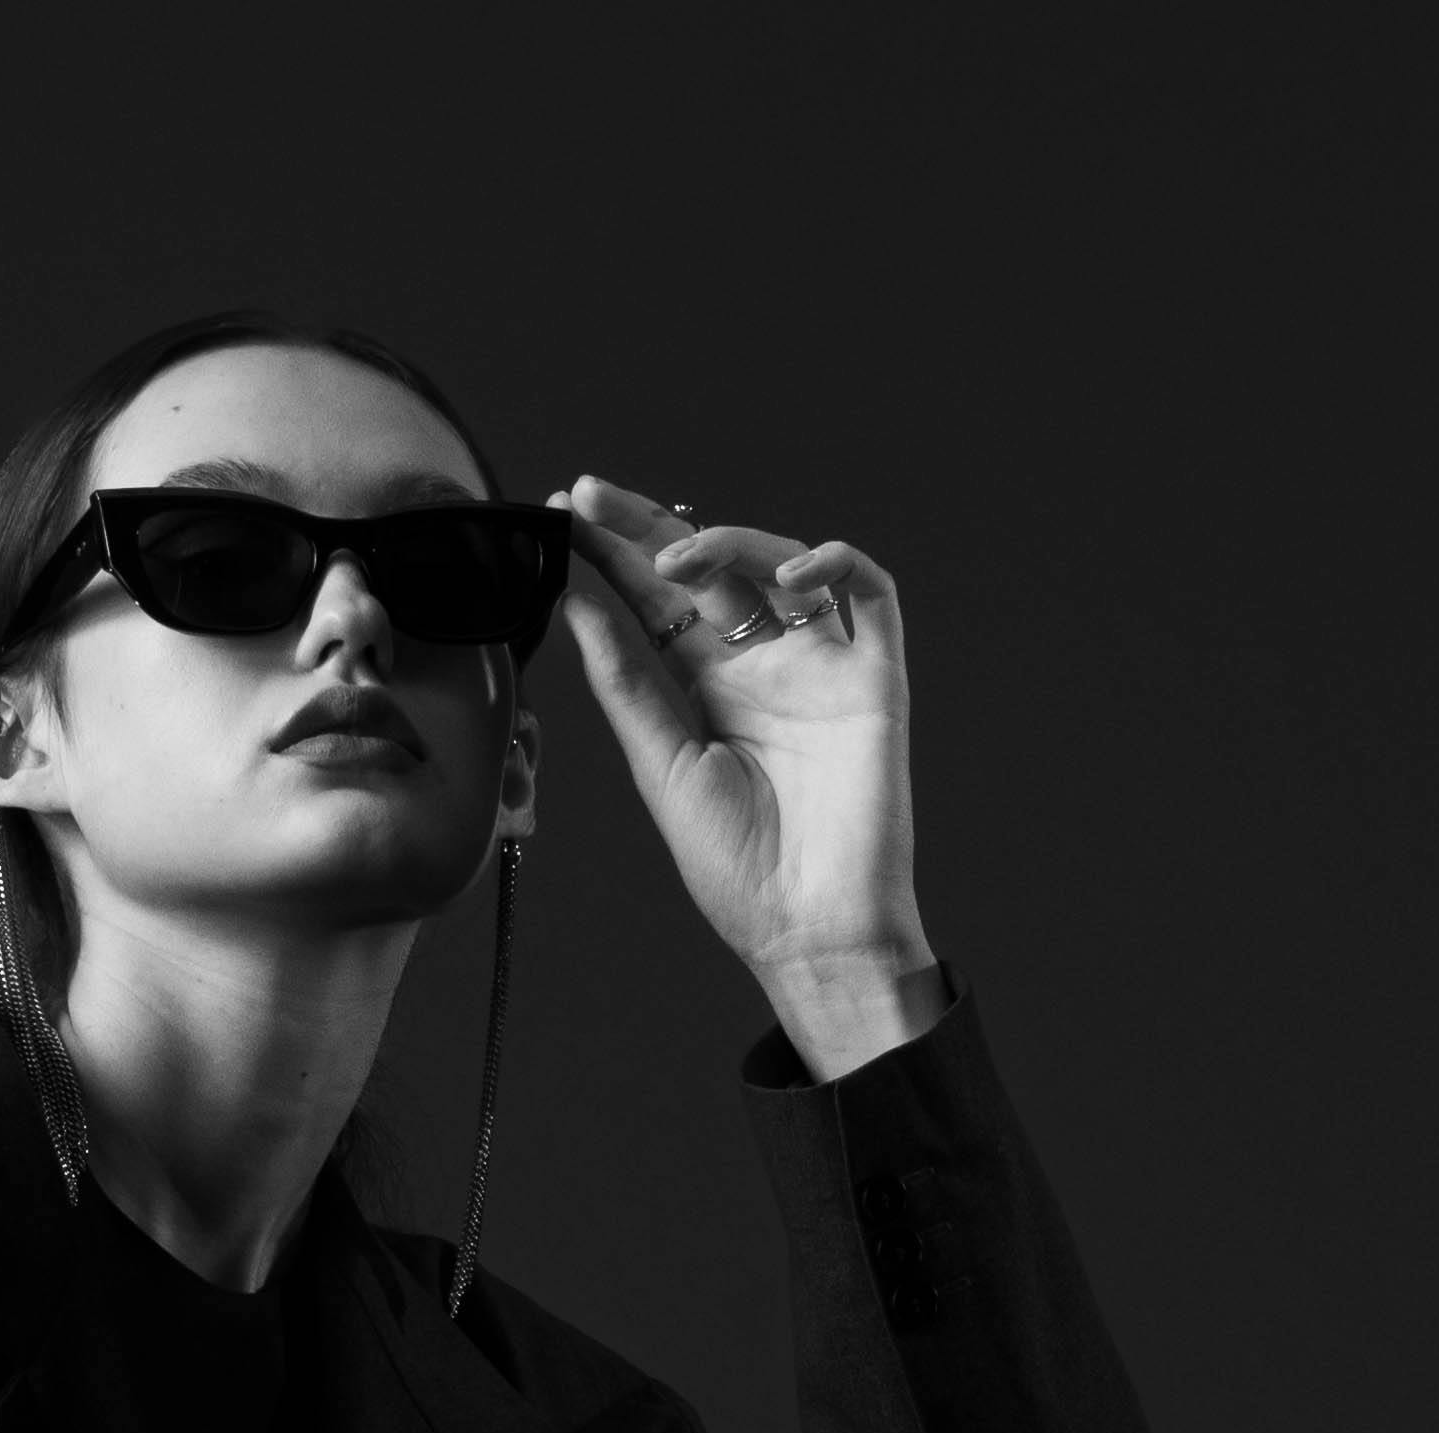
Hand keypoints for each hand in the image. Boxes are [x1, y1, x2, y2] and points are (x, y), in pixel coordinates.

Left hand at [550, 476, 945, 1078]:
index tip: (563, 511)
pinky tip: (787, 575)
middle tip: (594, 495)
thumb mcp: (662, 767)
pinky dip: (833, 563)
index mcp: (711, 689)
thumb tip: (572, 599)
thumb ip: (624, 681)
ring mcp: (821, 665)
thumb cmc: (739, 871)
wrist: (810, 932)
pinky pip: (871, 593)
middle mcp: (765, 666)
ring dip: (729, 541)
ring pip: (779, 563)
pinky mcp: (875, 677)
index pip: (659, 600)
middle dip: (650, 523)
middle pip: (710, 567)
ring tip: (677, 556)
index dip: (615, 553)